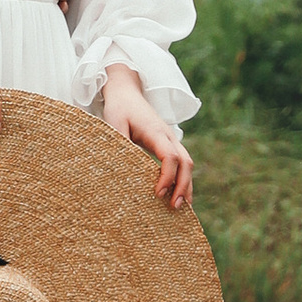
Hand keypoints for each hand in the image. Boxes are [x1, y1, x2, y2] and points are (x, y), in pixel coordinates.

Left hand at [102, 66, 194, 209]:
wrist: (126, 92)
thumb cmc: (119, 108)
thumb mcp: (113, 123)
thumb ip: (118, 144)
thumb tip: (119, 170)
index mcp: (156, 131)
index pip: (170, 156)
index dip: (167, 176)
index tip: (157, 193)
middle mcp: (168, 136)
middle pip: (186, 162)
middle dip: (184, 185)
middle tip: (175, 207)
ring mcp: (171, 139)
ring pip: (188, 163)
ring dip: (186, 185)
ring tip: (181, 208)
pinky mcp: (168, 144)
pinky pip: (182, 163)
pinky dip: (183, 179)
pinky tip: (178, 195)